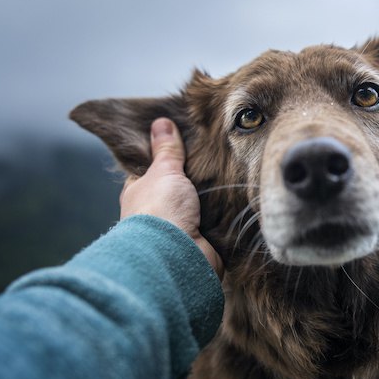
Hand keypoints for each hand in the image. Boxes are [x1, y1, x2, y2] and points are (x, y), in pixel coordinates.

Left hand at [120, 118, 223, 277]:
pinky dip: (225, 214)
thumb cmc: (160, 212)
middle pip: (179, 187)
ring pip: (199, 205)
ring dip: (213, 196)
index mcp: (139, 193)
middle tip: (218, 152)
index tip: (185, 139)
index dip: (165, 156)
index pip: (151, 170)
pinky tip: (239, 198)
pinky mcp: (203, 242)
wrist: (177, 256)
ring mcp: (180, 228)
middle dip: (196, 176)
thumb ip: (167, 150)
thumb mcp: (164, 171)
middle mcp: (157, 212)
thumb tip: (161, 121)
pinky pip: (217, 222)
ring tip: (235, 171)